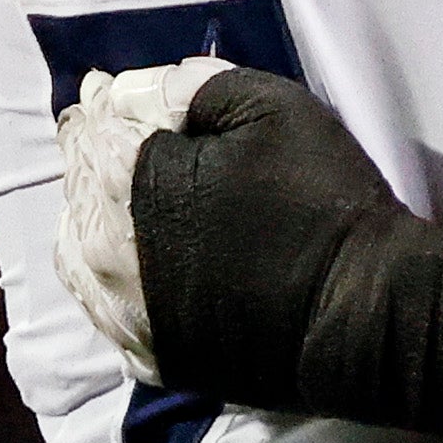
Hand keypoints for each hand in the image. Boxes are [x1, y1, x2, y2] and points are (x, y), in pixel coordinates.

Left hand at [54, 62, 442, 436]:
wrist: (364, 315)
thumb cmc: (321, 202)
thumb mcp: (269, 104)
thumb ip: (190, 84)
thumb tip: (142, 91)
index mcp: (123, 177)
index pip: (93, 123)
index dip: (108, 101)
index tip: (114, 91)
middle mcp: (103, 248)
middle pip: (79, 186)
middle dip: (95, 156)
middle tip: (115, 140)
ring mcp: (124, 312)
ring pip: (78, 251)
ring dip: (93, 219)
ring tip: (118, 203)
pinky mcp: (153, 358)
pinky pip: (106, 313)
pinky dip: (110, 283)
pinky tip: (132, 268)